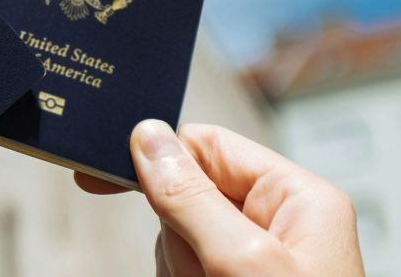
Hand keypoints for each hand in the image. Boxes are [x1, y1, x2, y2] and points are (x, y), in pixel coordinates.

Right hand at [75, 121, 364, 276]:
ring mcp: (253, 260)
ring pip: (176, 239)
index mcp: (296, 198)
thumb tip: (148, 137)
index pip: (209, 146)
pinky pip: (182, 269)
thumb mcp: (243, 264)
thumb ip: (192, 197)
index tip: (104, 172)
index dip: (160, 158)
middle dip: (179, 238)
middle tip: (206, 274)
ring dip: (182, 270)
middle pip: (186, 194)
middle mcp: (277, 224)